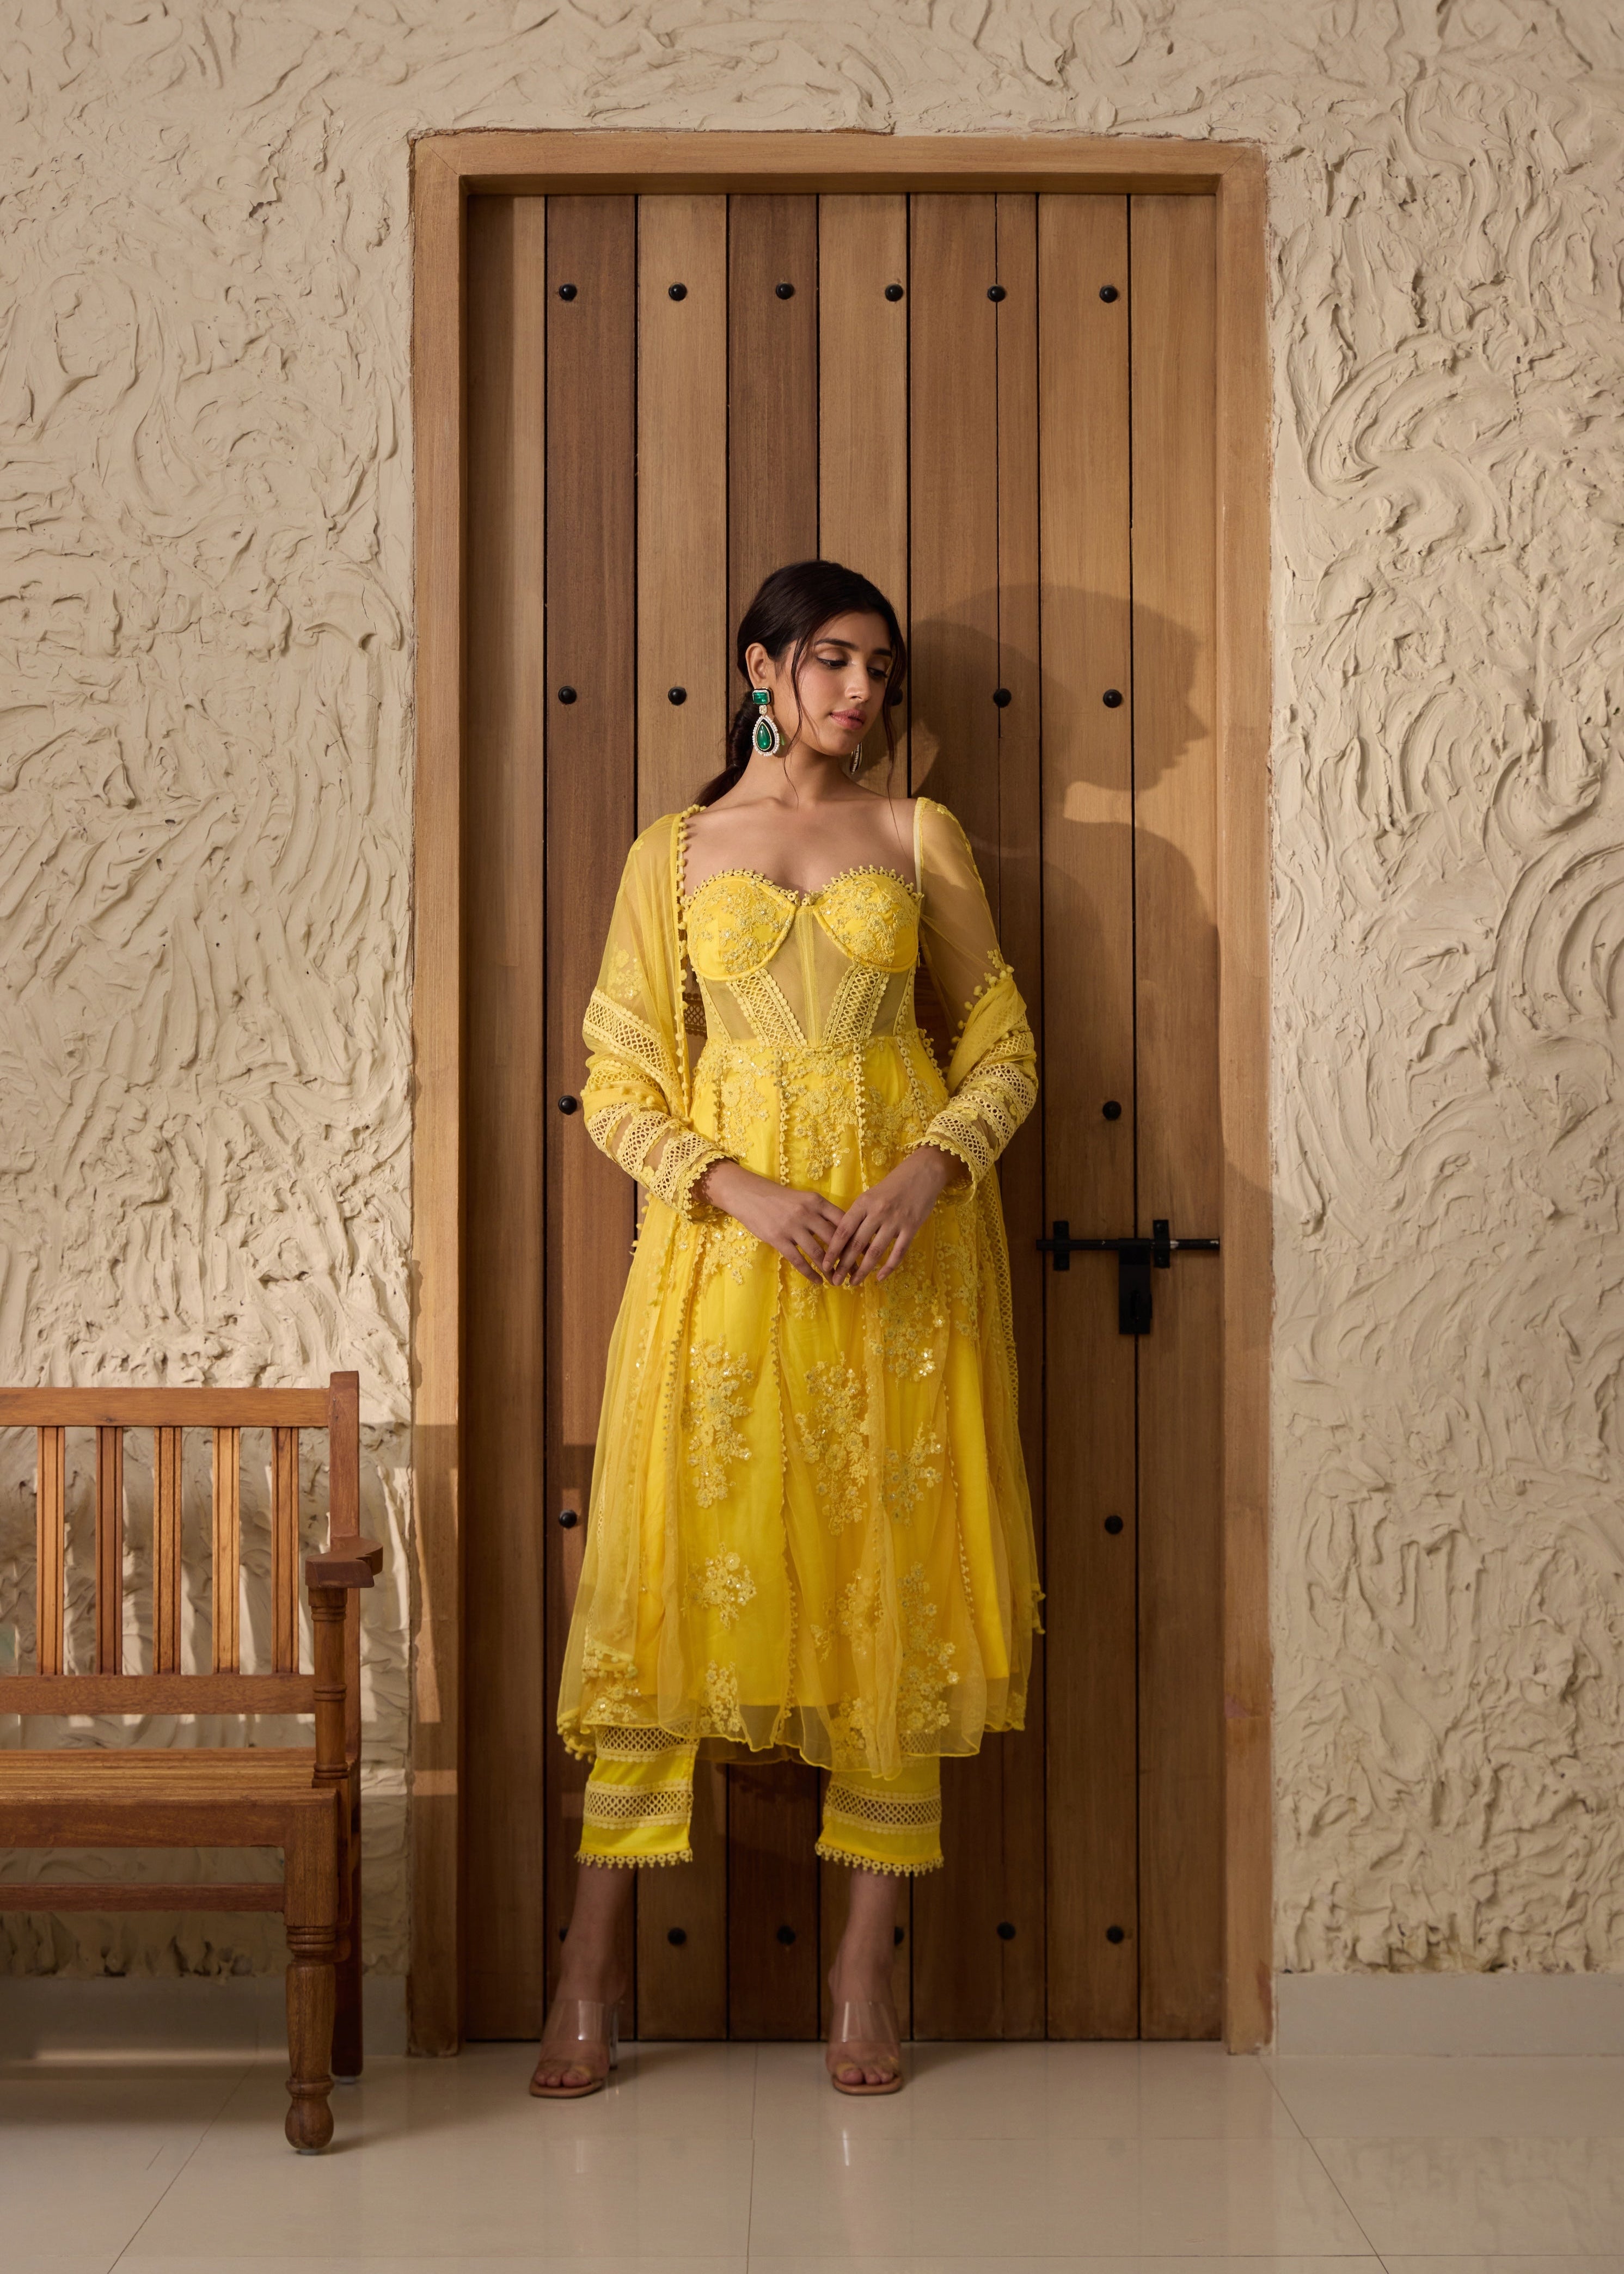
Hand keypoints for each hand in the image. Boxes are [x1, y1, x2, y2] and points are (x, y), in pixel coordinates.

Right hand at [695, 1159, 844, 1284]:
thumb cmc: (780, 1199)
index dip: (857, 1237)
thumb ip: (822, 1213)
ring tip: (837, 1280)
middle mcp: (807, 1213)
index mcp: (817, 1202)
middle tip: (855, 1271)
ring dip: (829, 1270)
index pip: (843, 1221)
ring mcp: (792, 1226)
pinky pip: (799, 1260)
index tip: (867, 1251)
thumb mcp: (804, 1199)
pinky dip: (810, 1274)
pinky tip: (817, 1282)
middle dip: (847, 1258)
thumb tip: (844, 1232)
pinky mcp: (778, 1239)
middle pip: (834, 1239)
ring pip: (818, 1253)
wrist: (749, 1195)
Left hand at [821, 1146, 960, 1287]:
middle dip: (844, 1265)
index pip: (843, 1230)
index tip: (824, 1264)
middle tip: (835, 1281)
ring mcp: (896, 1221)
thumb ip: (859, 1214)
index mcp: (864, 1203)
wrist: (923, 1172)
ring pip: (875, 1251)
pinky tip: (879, 1278)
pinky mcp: (912, 1228)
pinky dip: (888, 1268)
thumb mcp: (871, 1194)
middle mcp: (878, 1212)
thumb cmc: (894, 1184)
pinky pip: (898, 1253)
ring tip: (854, 1283)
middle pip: (857, 1244)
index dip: (833, 1250)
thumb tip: (845, 1239)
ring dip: (863, 1270)